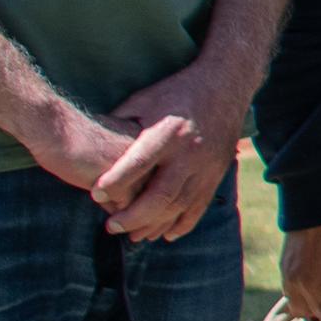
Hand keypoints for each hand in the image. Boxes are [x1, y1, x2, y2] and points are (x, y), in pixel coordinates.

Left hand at [94, 72, 242, 245]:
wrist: (225, 85)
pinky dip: (183, 224)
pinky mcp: (216, 173)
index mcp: (168, 132)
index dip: (115, 182)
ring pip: (179, 206)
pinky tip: (166, 234)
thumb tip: (95, 145)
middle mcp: (189, 152)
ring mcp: (206, 166)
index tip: (95, 195)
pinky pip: (200, 206)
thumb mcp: (144, 100)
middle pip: (160, 195)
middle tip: (111, 227)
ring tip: (133, 236)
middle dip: (133, 216)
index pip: (138, 164)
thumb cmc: (176, 92)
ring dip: (154, 225)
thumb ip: (120, 124)